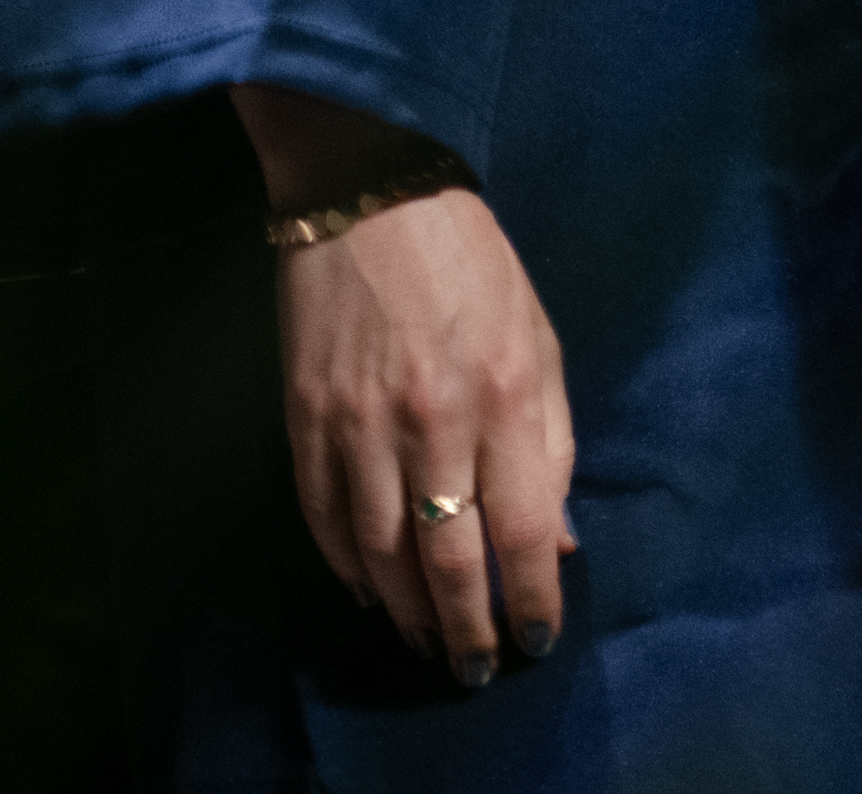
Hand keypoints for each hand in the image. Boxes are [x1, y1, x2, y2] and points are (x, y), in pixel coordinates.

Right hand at [244, 88, 573, 688]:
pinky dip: (345, 566)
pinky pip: (323, 517)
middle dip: (467, 629)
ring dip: (405, 611)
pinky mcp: (304, 417)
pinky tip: (368, 591)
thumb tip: (556, 542)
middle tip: (476, 668)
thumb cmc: (474, 266)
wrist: (369, 193)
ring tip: (426, 639)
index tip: (537, 639)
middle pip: (449, 561)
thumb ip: (552, 445)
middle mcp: (431, 422)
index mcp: (503, 399)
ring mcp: (358, 424)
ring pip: (379, 554)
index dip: (532, 600)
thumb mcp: (539, 342)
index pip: (524, 532)